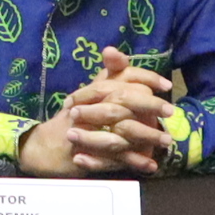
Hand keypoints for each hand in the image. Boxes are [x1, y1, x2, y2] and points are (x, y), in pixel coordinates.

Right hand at [18, 50, 171, 174]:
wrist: (44, 147)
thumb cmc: (73, 118)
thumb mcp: (89, 93)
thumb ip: (107, 74)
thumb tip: (114, 50)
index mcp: (94, 91)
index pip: (120, 76)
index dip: (144, 77)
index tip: (165, 84)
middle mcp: (90, 106)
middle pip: (122, 100)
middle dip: (149, 105)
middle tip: (170, 111)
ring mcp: (87, 131)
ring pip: (121, 129)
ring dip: (146, 135)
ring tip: (165, 141)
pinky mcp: (87, 153)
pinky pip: (114, 158)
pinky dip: (133, 161)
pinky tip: (151, 164)